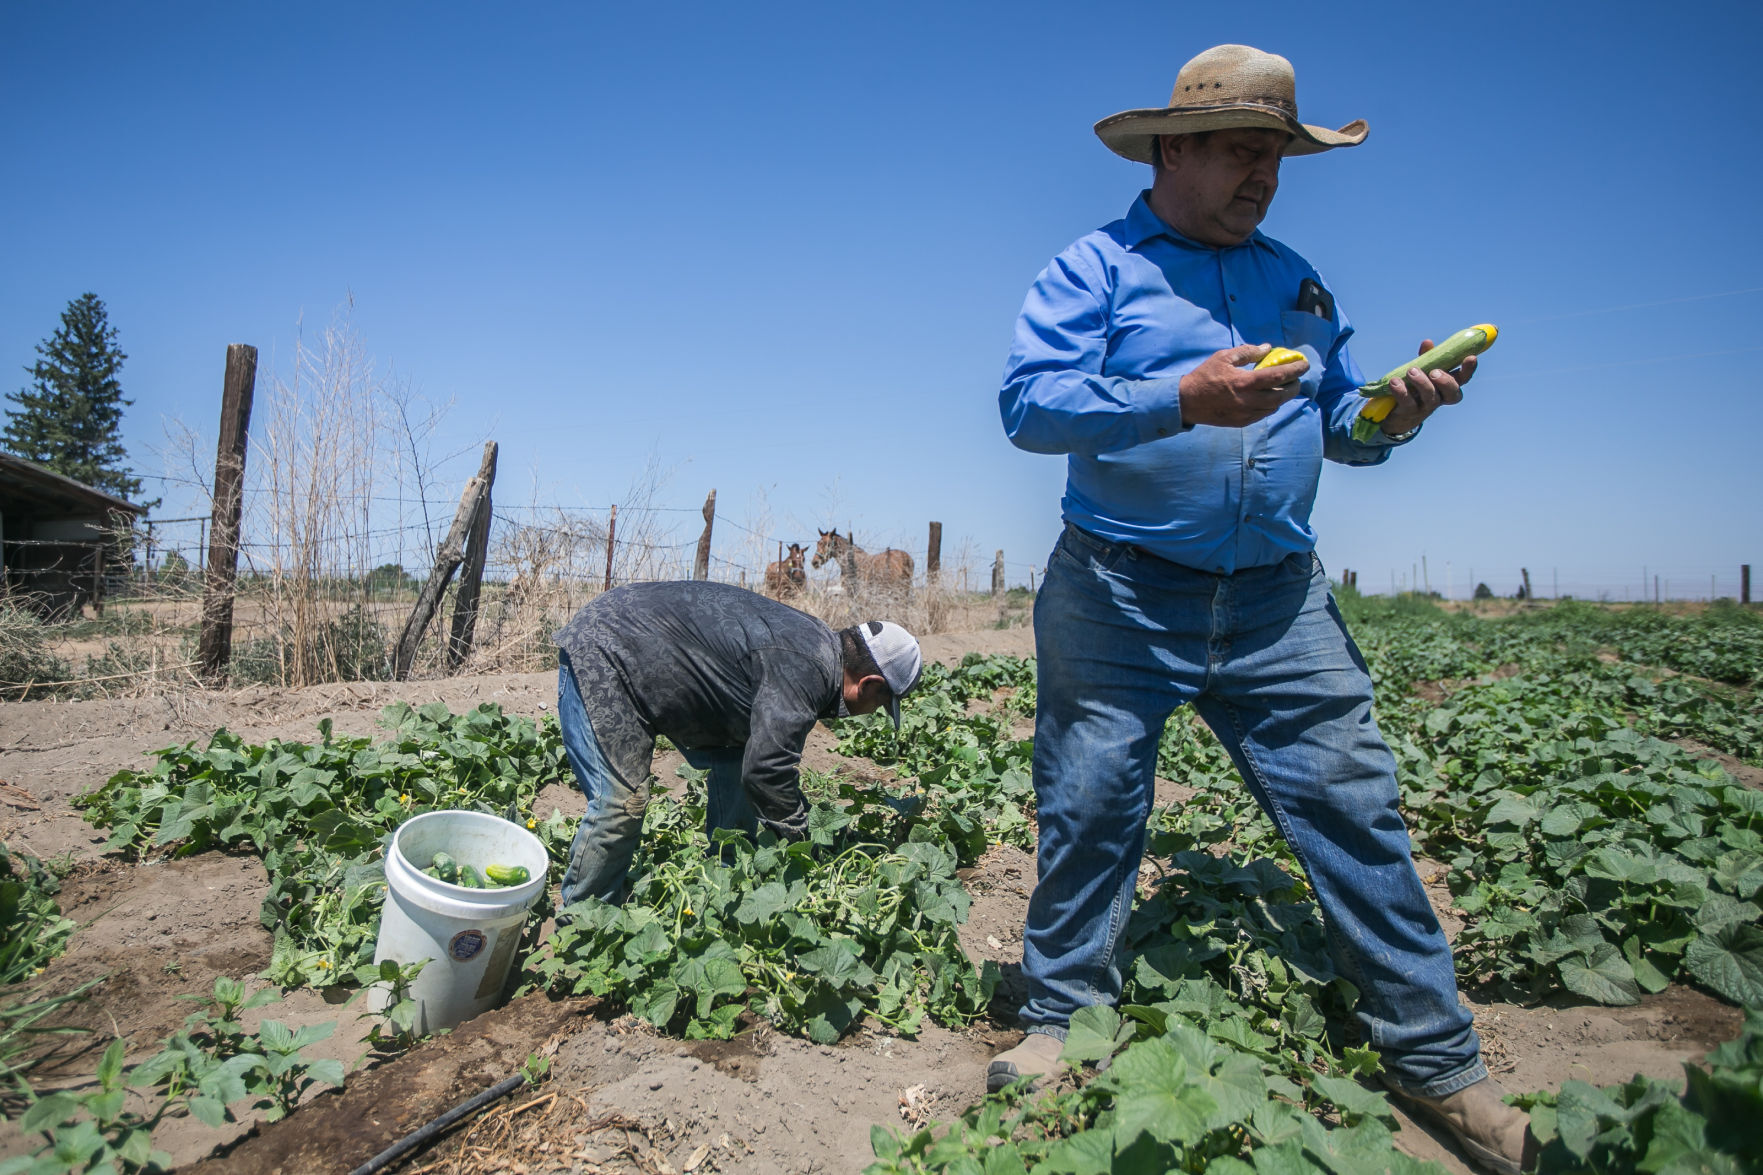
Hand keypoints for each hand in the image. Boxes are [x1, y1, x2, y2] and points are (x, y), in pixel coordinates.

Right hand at [1178, 343, 1308, 428]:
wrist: (1187, 401)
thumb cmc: (1205, 376)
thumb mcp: (1224, 357)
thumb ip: (1247, 352)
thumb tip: (1267, 348)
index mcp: (1245, 382)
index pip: (1278, 376)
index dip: (1294, 370)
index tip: (1304, 364)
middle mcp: (1248, 400)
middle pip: (1281, 396)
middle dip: (1293, 387)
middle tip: (1296, 379)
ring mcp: (1245, 413)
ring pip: (1273, 407)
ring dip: (1282, 397)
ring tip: (1283, 388)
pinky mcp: (1241, 422)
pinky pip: (1263, 415)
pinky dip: (1270, 406)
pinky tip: (1268, 399)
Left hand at [1380, 339, 1476, 435]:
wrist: (1397, 413)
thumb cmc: (1414, 387)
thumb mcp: (1422, 370)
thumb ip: (1427, 357)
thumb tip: (1428, 342)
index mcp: (1446, 386)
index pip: (1463, 379)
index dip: (1469, 370)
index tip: (1471, 357)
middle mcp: (1440, 397)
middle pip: (1452, 393)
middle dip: (1446, 381)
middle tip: (1434, 372)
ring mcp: (1425, 407)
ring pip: (1430, 396)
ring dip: (1422, 382)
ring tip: (1411, 371)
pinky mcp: (1408, 412)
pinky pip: (1407, 402)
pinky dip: (1401, 391)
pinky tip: (1395, 381)